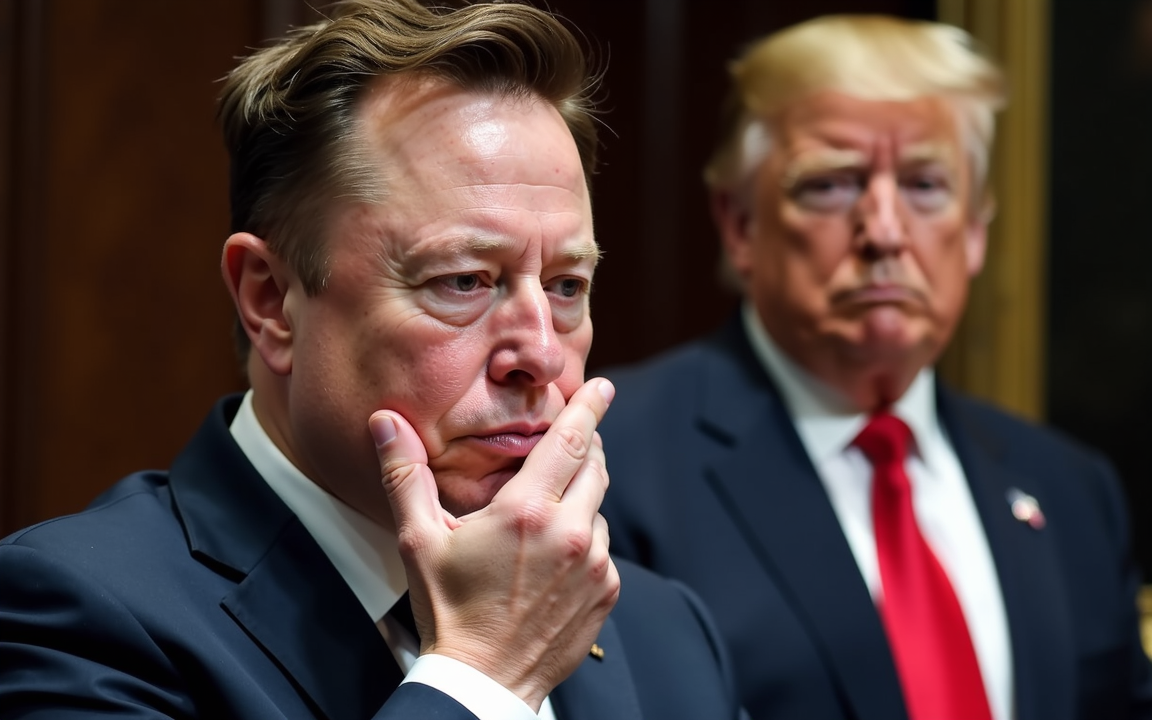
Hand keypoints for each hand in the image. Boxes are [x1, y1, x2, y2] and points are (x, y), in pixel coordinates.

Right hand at [369, 378, 618, 710]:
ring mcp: (594, 565)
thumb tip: (385, 423)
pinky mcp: (606, 591)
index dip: (588, 407)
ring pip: (597, 509)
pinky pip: (602, 548)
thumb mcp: (418, 541)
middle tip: (562, 448)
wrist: (483, 682)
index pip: (572, 440)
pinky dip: (583, 541)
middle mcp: (570, 533)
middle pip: (595, 467)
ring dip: (578, 501)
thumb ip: (406, 476)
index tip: (602, 386)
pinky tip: (550, 560)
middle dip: (583, 450)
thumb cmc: (448, 611)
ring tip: (540, 521)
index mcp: (527, 512)